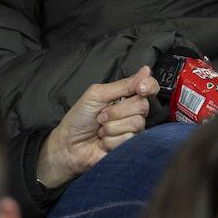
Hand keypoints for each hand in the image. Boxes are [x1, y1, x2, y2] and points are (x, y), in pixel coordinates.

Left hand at [36, 65, 158, 189]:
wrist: (68, 145)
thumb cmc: (79, 118)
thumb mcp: (97, 95)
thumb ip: (123, 84)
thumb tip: (146, 70)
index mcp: (125, 96)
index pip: (149, 87)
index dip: (149, 86)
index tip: (140, 89)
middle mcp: (132, 112)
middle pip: (143, 106)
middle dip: (117, 111)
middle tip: (101, 116)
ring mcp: (131, 131)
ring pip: (136, 123)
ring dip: (112, 127)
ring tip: (100, 130)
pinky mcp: (129, 147)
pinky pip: (128, 139)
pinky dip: (111, 140)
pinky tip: (103, 142)